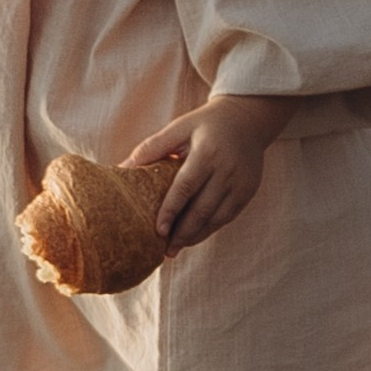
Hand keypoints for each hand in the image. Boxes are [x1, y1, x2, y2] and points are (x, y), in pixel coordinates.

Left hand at [128, 96, 291, 249]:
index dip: (171, 211)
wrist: (247, 120)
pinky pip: (227, 217)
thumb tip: (121, 168)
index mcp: (208, 153)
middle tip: (166, 250)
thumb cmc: (205, 124)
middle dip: (183, 233)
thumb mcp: (179, 128)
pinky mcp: (248, 191)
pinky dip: (210, 228)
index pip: (186, 188)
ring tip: (177, 247)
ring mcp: (241, 184)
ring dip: (197, 236)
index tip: (158, 231)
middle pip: (202, 209)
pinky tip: (195, 236)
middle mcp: (227, 171)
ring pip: (217, 218)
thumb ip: (152, 148)